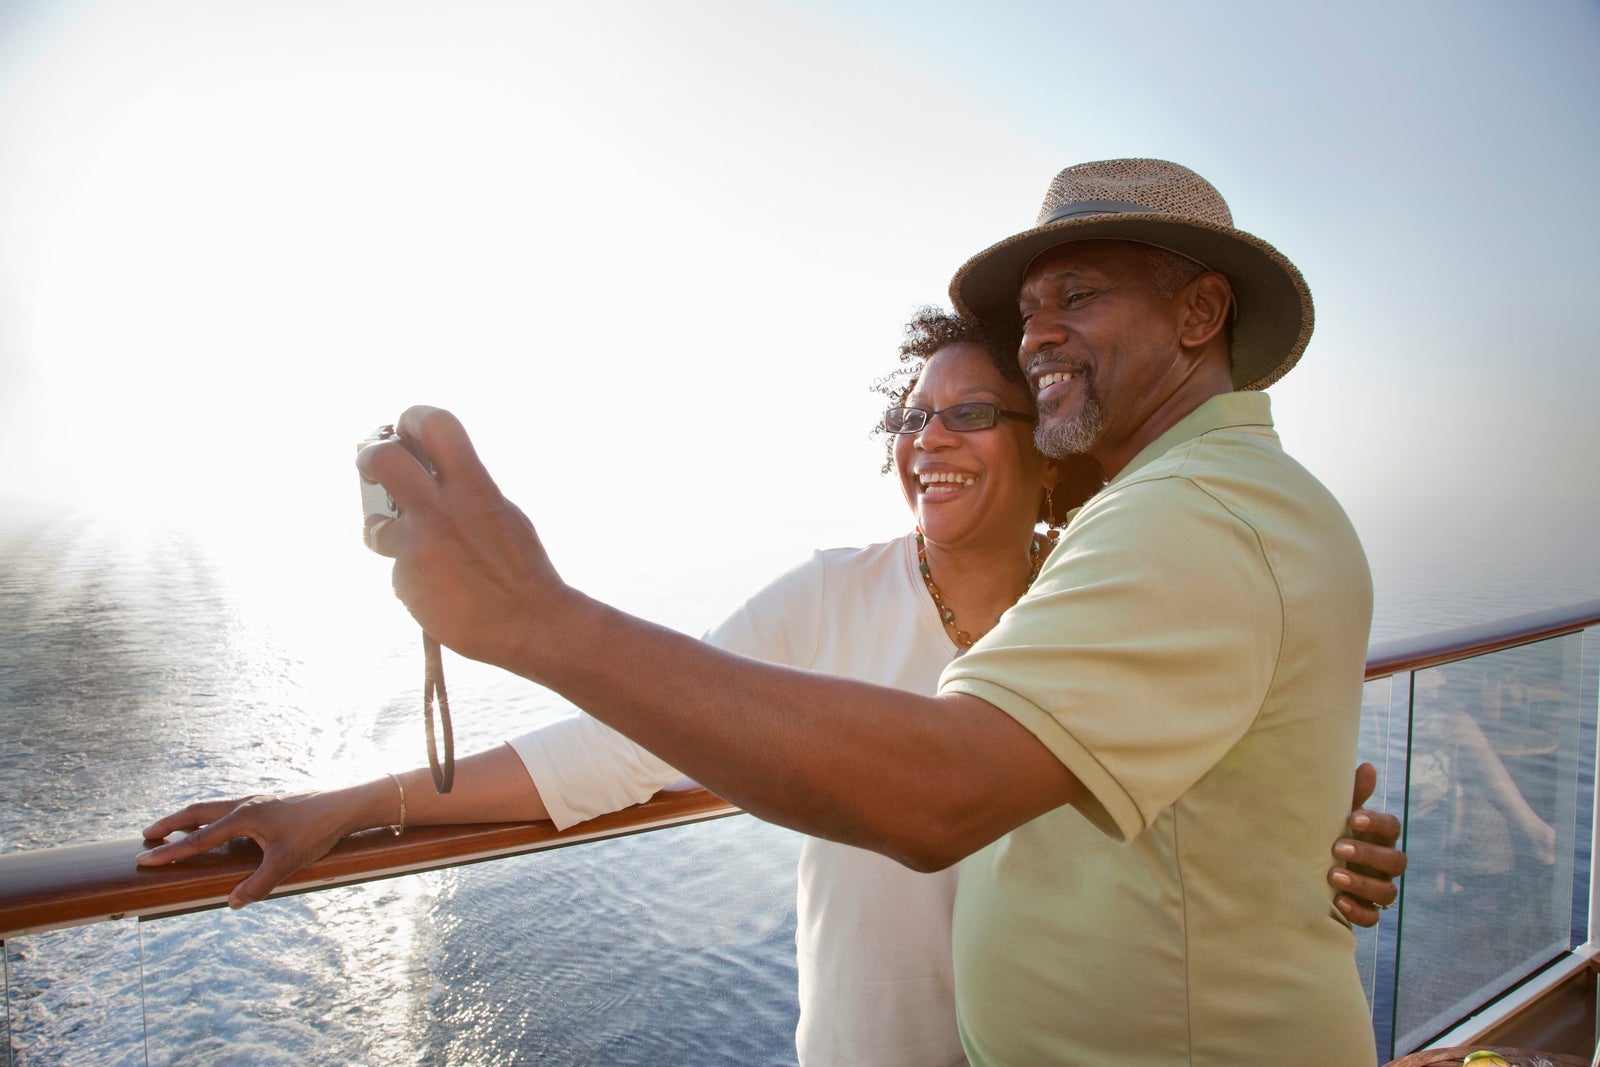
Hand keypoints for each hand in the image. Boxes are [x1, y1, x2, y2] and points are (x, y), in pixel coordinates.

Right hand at [138, 788, 375, 908]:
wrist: (344, 805)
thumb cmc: (316, 832)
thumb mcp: (286, 863)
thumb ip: (258, 885)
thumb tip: (232, 903)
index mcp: (244, 817)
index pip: (198, 839)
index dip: (170, 852)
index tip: (143, 860)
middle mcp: (245, 804)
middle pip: (197, 812)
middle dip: (170, 825)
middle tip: (146, 836)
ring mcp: (257, 800)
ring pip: (214, 807)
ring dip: (191, 818)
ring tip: (174, 829)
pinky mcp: (268, 803)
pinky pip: (230, 808)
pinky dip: (213, 817)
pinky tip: (217, 829)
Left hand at [358, 406, 569, 670]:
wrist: (530, 624)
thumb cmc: (520, 572)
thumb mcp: (502, 516)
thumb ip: (467, 495)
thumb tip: (435, 481)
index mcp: (474, 488)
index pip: (435, 425)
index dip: (412, 418)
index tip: (405, 430)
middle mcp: (442, 511)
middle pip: (383, 458)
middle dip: (369, 457)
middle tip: (372, 468)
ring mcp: (421, 547)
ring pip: (377, 526)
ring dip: (385, 534)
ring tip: (411, 550)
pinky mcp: (407, 580)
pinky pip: (398, 569)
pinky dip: (413, 577)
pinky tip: (439, 591)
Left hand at [1329, 761, 1405, 926]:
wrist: (1308, 871)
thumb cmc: (1327, 835)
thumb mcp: (1336, 816)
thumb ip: (1353, 795)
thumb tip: (1367, 767)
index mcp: (1379, 837)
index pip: (1392, 827)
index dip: (1377, 823)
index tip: (1353, 818)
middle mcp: (1384, 865)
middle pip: (1395, 862)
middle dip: (1368, 855)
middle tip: (1337, 848)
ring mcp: (1378, 890)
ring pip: (1387, 893)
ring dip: (1361, 884)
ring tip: (1332, 876)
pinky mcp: (1366, 912)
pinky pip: (1373, 918)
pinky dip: (1359, 912)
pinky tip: (1339, 902)